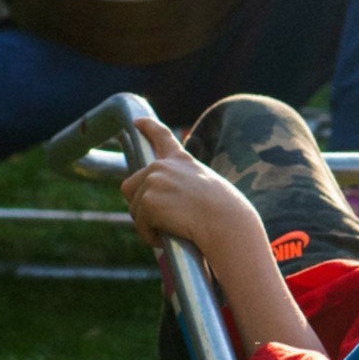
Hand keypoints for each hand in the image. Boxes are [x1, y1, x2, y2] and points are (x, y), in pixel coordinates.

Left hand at [118, 117, 259, 256]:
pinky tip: (167, 237)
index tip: (138, 121)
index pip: (162, 137)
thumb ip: (185, 187)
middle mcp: (163, 166)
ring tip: (173, 230)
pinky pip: (140, 225)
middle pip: (132, 186)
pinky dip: (150, 236)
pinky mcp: (148, 201)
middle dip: (141, 205)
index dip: (149, 128)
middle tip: (162, 220)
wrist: (227, 223)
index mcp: (182, 161)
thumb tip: (170, 206)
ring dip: (149, 224)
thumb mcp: (207, 190)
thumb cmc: (226, 214)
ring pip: (135, 209)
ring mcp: (154, 181)